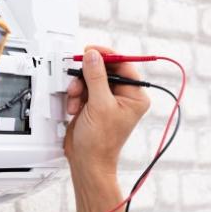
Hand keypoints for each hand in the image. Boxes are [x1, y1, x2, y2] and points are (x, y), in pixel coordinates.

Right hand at [62, 46, 152, 170]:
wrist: (87, 160)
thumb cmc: (100, 142)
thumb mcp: (99, 104)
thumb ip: (96, 77)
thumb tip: (93, 56)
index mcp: (135, 96)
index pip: (124, 65)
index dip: (108, 56)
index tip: (92, 50)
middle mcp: (124, 97)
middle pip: (105, 70)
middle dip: (88, 76)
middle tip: (78, 79)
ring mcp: (108, 100)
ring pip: (91, 79)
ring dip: (80, 87)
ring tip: (76, 100)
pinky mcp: (94, 104)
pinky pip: (84, 89)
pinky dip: (76, 96)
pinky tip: (75, 108)